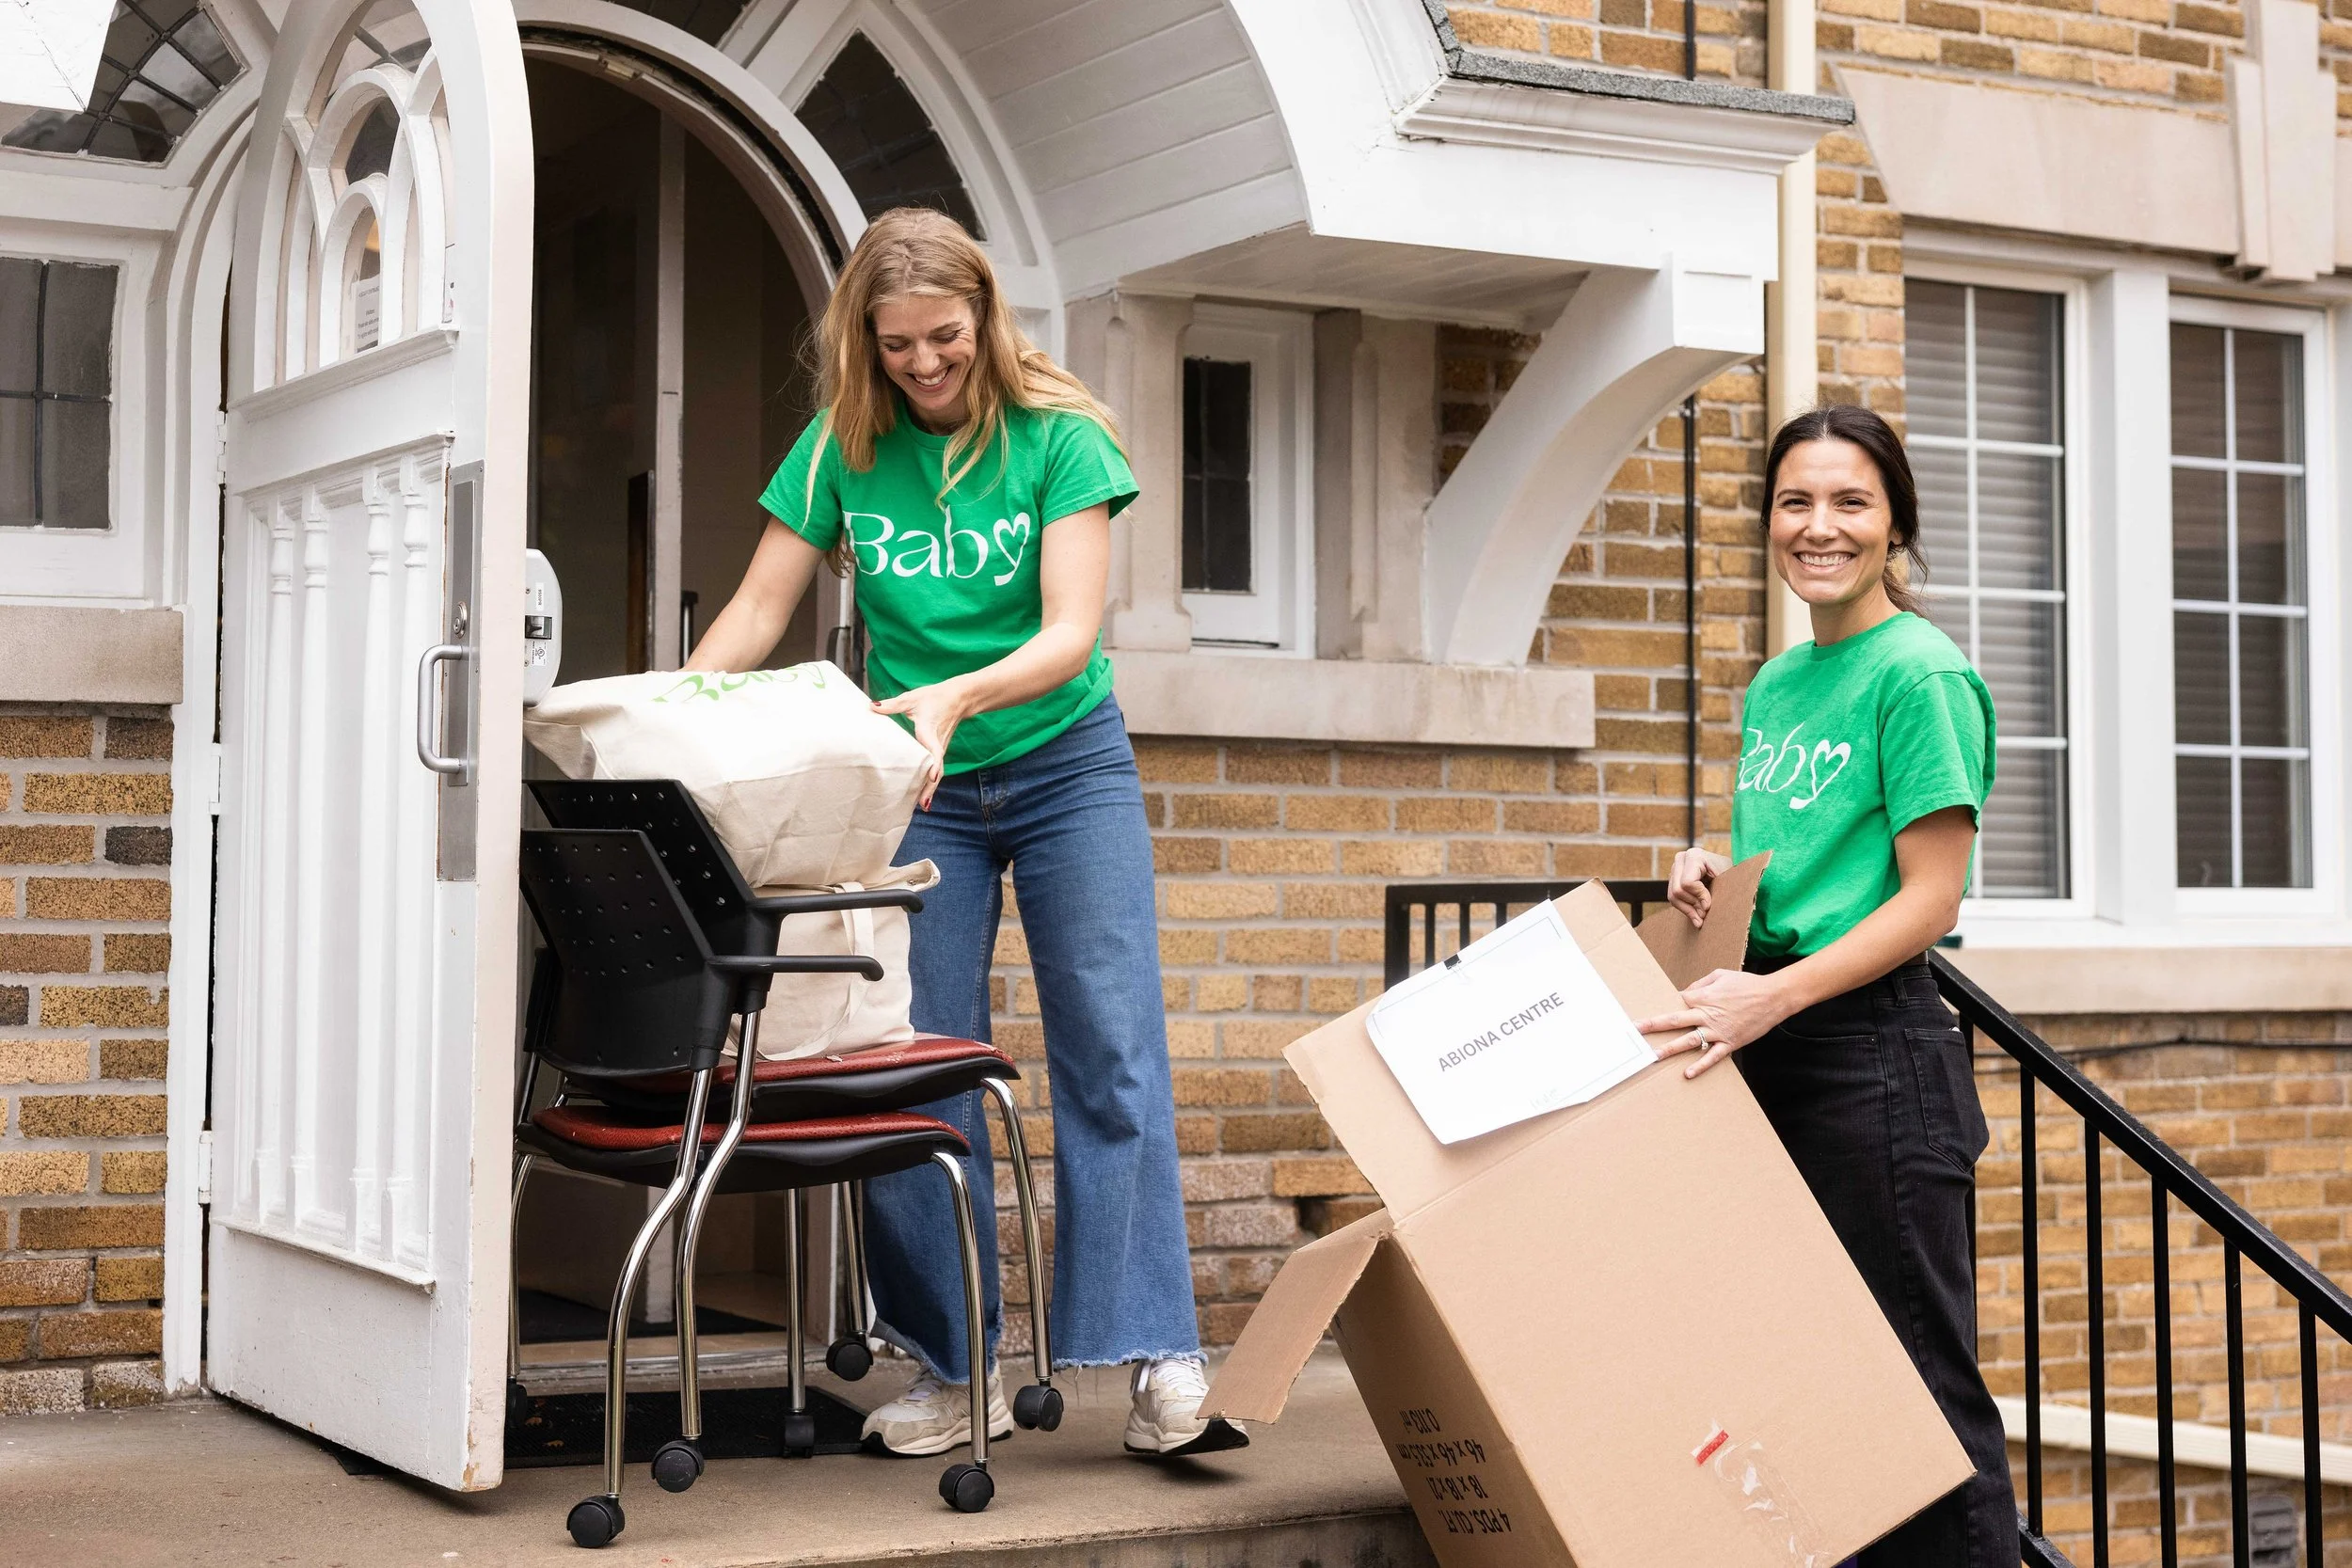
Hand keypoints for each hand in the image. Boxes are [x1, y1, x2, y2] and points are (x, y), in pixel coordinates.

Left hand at [871, 680, 971, 809]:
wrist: (959, 698)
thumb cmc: (935, 697)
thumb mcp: (912, 698)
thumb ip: (892, 705)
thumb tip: (872, 706)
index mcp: (929, 731)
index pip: (934, 750)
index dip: (934, 764)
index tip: (932, 777)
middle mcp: (937, 743)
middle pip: (937, 769)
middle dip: (931, 786)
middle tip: (923, 803)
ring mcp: (940, 748)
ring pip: (938, 772)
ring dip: (931, 788)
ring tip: (923, 805)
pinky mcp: (939, 749)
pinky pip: (937, 768)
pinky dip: (931, 782)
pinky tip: (924, 795)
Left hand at [1635, 967, 1794, 1078]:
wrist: (1774, 996)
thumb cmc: (1747, 983)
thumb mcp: (1720, 975)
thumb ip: (1701, 983)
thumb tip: (1686, 992)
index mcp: (1702, 996)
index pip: (1675, 1003)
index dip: (1662, 1008)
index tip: (1646, 1015)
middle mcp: (1706, 1014)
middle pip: (1674, 1021)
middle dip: (1652, 1026)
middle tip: (1635, 1031)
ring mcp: (1718, 1031)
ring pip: (1689, 1041)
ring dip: (1670, 1049)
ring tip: (1653, 1055)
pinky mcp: (1730, 1042)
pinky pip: (1713, 1056)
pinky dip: (1700, 1065)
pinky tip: (1687, 1073)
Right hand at [1666, 847, 1732, 927]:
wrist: (1732, 872)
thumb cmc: (1732, 875)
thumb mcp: (1726, 882)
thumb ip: (1714, 894)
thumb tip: (1703, 909)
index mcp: (1694, 855)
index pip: (1687, 883)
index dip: (1700, 896)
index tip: (1710, 904)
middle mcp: (1681, 859)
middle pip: (1678, 891)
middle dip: (1693, 905)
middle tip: (1705, 913)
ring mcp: (1675, 868)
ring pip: (1673, 896)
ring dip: (1688, 910)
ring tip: (1701, 917)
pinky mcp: (1674, 878)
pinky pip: (1673, 898)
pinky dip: (1685, 909)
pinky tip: (1696, 915)